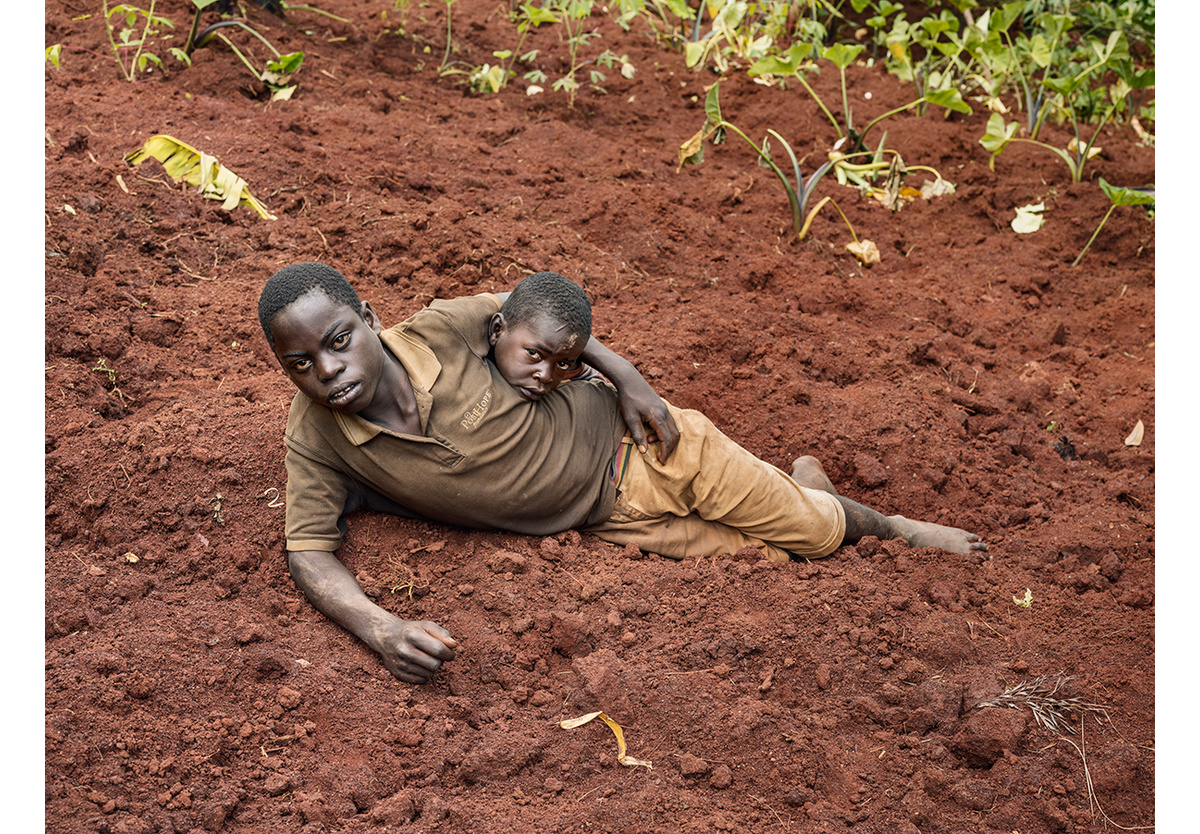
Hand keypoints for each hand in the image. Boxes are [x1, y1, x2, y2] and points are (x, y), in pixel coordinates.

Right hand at [371, 618, 457, 683]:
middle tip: (437, 655)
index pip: (439, 650)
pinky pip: (421, 680)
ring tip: (426, 658)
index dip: (449, 653)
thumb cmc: (411, 630)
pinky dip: (425, 674)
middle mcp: (404, 650)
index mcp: (413, 635)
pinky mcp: (398, 674)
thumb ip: (442, 633)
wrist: (386, 636)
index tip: (451, 653)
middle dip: (441, 660)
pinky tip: (420, 665)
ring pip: (429, 673)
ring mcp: (400, 664)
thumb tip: (454, 646)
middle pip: (435, 664)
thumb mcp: (426, 626)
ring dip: (432, 667)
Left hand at [577, 337, 678, 462]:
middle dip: (669, 448)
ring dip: (666, 439)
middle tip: (661, 457)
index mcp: (658, 416)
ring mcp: (665, 408)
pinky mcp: (662, 406)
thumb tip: (644, 451)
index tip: (660, 462)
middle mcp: (665, 412)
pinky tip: (651, 433)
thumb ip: (638, 435)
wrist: (629, 379)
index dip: (665, 452)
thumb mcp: (630, 418)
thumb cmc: (628, 398)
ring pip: (673, 428)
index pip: (667, 438)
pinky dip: (664, 431)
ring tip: (650, 441)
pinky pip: (669, 422)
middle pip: (674, 435)